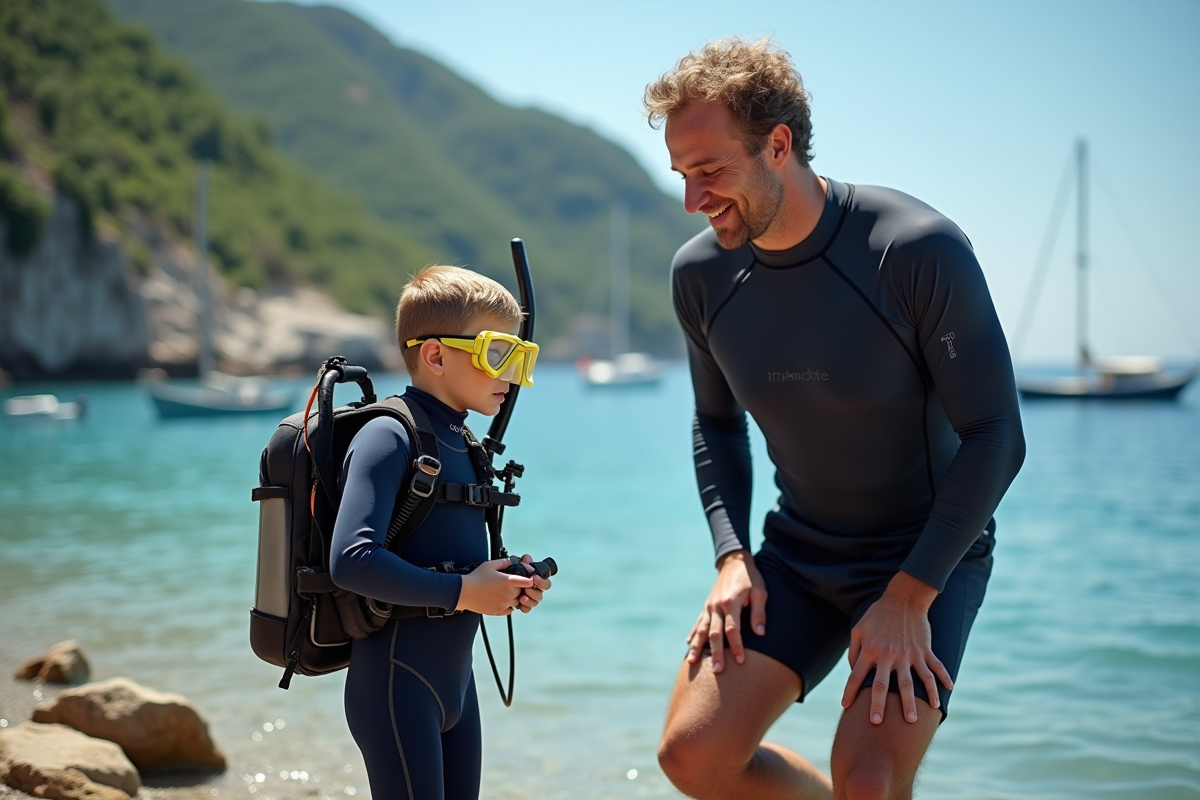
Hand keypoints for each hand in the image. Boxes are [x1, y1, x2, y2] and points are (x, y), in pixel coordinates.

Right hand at [455, 557, 533, 615]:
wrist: (464, 592)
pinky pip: (510, 610)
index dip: (529, 579)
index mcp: (508, 581)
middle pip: (523, 592)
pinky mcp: (499, 611)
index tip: (525, 578)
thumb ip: (504, 562)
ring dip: (514, 597)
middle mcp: (509, 594)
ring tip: (504, 592)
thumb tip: (513, 561)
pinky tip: (501, 600)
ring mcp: (504, 604)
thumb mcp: (490, 565)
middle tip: (510, 584)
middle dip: (520, 588)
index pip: (529, 582)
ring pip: (517, 601)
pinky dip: (508, 606)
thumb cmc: (476, 578)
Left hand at [513, 553, 551, 612]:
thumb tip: (527, 558)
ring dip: (530, 600)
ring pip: (535, 602)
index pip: (546, 583)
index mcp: (537, 581)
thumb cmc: (511, 574)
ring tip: (522, 597)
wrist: (500, 585)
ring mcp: (530, 599)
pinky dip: (524, 607)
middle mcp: (535, 590)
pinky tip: (519, 603)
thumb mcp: (516, 566)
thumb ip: (523, 562)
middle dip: (534, 592)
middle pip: (541, 594)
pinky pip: (527, 609)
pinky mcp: (523, 605)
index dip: (542, 581)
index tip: (534, 578)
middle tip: (527, 588)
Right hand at [685, 550, 766, 672]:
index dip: (737, 646)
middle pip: (715, 634)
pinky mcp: (706, 606)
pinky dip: (693, 634)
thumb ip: (759, 612)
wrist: (734, 561)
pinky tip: (688, 645)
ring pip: (701, 630)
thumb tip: (760, 634)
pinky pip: (698, 622)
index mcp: (730, 603)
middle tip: (717, 671)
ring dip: (697, 647)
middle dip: (716, 653)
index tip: (740, 661)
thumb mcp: (760, 592)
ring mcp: (709, 606)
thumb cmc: (751, 578)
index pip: (732, 630)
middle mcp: (716, 606)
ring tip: (692, 663)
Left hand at [841, 571, 949, 724]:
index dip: (849, 692)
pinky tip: (948, 691)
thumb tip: (854, 672)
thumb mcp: (859, 629)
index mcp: (870, 650)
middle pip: (882, 685)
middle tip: (877, 723)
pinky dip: (942, 680)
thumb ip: (854, 651)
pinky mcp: (924, 651)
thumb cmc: (878, 614)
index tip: (845, 707)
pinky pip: (935, 668)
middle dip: (878, 706)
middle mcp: (889, 655)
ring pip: (911, 683)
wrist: (903, 598)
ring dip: (912, 702)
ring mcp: (909, 654)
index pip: (856, 676)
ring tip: (913, 720)